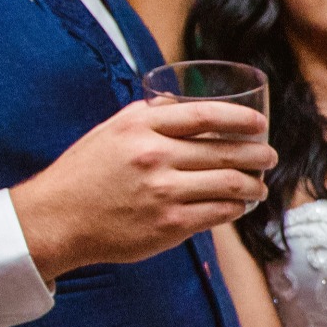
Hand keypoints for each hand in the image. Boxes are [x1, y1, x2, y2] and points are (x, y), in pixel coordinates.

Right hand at [9, 99, 274, 281]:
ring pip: (229, 184)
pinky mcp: (168, 225)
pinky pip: (218, 213)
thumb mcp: (112, 130)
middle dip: (258, 154)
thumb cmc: (85, 173)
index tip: (260, 123)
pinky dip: (236, 208)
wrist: (56, 219)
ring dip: (253, 185)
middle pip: (226, 150)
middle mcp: (154, 157)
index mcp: (141, 127)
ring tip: (259, 185)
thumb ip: (149, 115)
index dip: (240, 118)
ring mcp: (163, 193)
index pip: (205, 115)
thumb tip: (183, 102)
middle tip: (269, 156)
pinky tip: (238, 205)